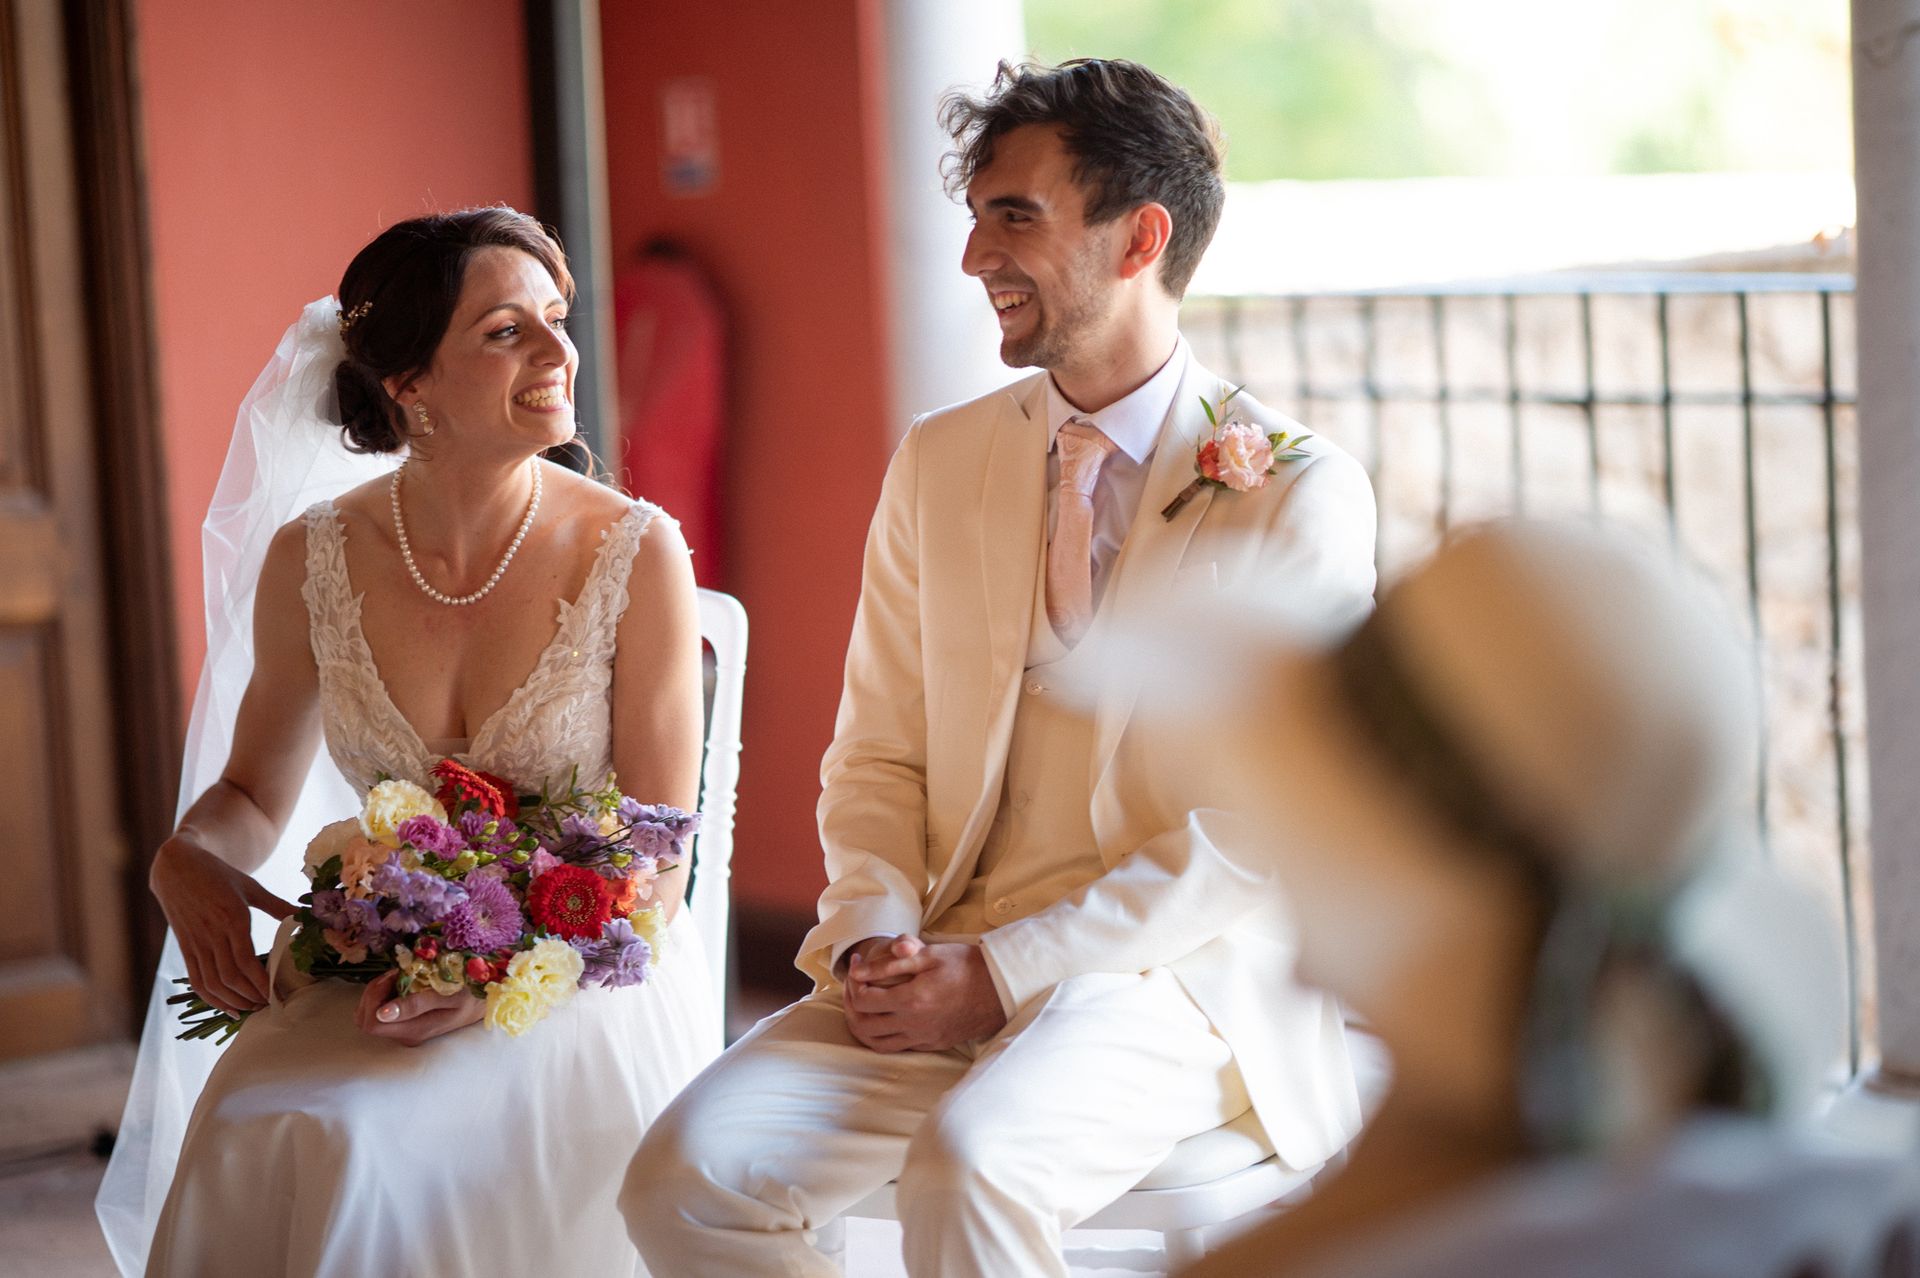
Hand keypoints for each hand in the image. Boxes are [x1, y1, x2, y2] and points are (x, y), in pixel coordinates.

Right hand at [149, 838, 295, 1017]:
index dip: (261, 982)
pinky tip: (227, 1008)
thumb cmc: (219, 874)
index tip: (277, 994)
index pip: (246, 961)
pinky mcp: (185, 948)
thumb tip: (304, 917)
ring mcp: (196, 943)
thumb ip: (277, 906)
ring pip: (212, 983)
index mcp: (232, 918)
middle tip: (270, 1005)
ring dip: (233, 1001)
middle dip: (251, 996)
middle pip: (230, 978)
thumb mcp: (251, 887)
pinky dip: (211, 998)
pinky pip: (196, 980)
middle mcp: (212, 934)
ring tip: (252, 1009)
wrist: (177, 866)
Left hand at [353, 969, 486, 1045]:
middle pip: (365, 1018)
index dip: (374, 996)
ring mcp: (404, 1031)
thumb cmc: (471, 994)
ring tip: (401, 976)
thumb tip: (381, 1014)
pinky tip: (402, 983)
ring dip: (379, 991)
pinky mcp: (406, 1024)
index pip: (370, 1021)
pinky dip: (385, 993)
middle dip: (374, 992)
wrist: (487, 1001)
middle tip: (395, 974)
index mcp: (412, 1030)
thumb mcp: (448, 995)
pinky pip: (381, 1010)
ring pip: (370, 1013)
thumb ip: (416, 1004)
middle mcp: (404, 1035)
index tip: (393, 976)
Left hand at [844, 938, 1007, 1052]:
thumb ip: (890, 964)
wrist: (1001, 988)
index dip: (852, 982)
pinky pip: (896, 1047)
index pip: (862, 1000)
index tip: (856, 966)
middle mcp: (914, 1025)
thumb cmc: (966, 966)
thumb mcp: (929, 955)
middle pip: (862, 1025)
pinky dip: (881, 1035)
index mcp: (911, 1000)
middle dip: (850, 1004)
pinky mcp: (933, 1044)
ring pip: (876, 1043)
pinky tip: (885, 1017)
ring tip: (862, 1005)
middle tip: (853, 986)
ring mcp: (923, 1038)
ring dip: (861, 1025)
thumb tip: (857, 970)